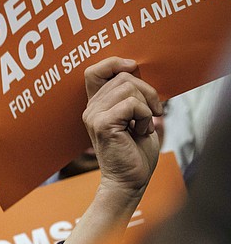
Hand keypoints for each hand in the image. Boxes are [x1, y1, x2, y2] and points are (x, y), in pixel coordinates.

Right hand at [82, 57, 162, 198]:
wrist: (129, 181)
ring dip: (146, 106)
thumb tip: (137, 73)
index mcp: (97, 106)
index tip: (132, 68)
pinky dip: (144, 116)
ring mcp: (94, 116)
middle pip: (123, 77)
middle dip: (147, 91)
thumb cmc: (135, 152)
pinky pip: (131, 104)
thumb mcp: (134, 117)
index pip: (95, 71)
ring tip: (143, 125)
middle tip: (152, 113)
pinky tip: (140, 131)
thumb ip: (132, 96)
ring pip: (129, 88)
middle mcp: (91, 109)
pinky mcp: (103, 124)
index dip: (113, 63)